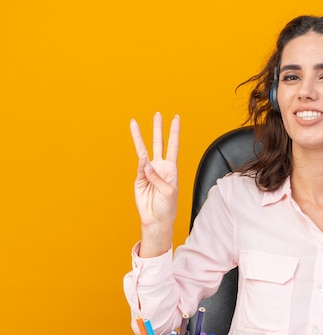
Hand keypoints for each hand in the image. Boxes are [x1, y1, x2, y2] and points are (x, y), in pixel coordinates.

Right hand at [130, 112, 179, 255]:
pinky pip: (139, 168)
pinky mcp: (139, 179)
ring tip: (134, 124)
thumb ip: (158, 177)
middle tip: (158, 114)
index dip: (174, 133)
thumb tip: (145, 162)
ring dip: (140, 138)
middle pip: (158, 144)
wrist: (156, 219)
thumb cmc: (167, 206)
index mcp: (172, 168)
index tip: (176, 119)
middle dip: (158, 129)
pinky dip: (141, 163)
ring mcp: (149, 172)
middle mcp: (160, 167)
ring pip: (143, 151)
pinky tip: (143, 157)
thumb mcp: (168, 191)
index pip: (173, 146)